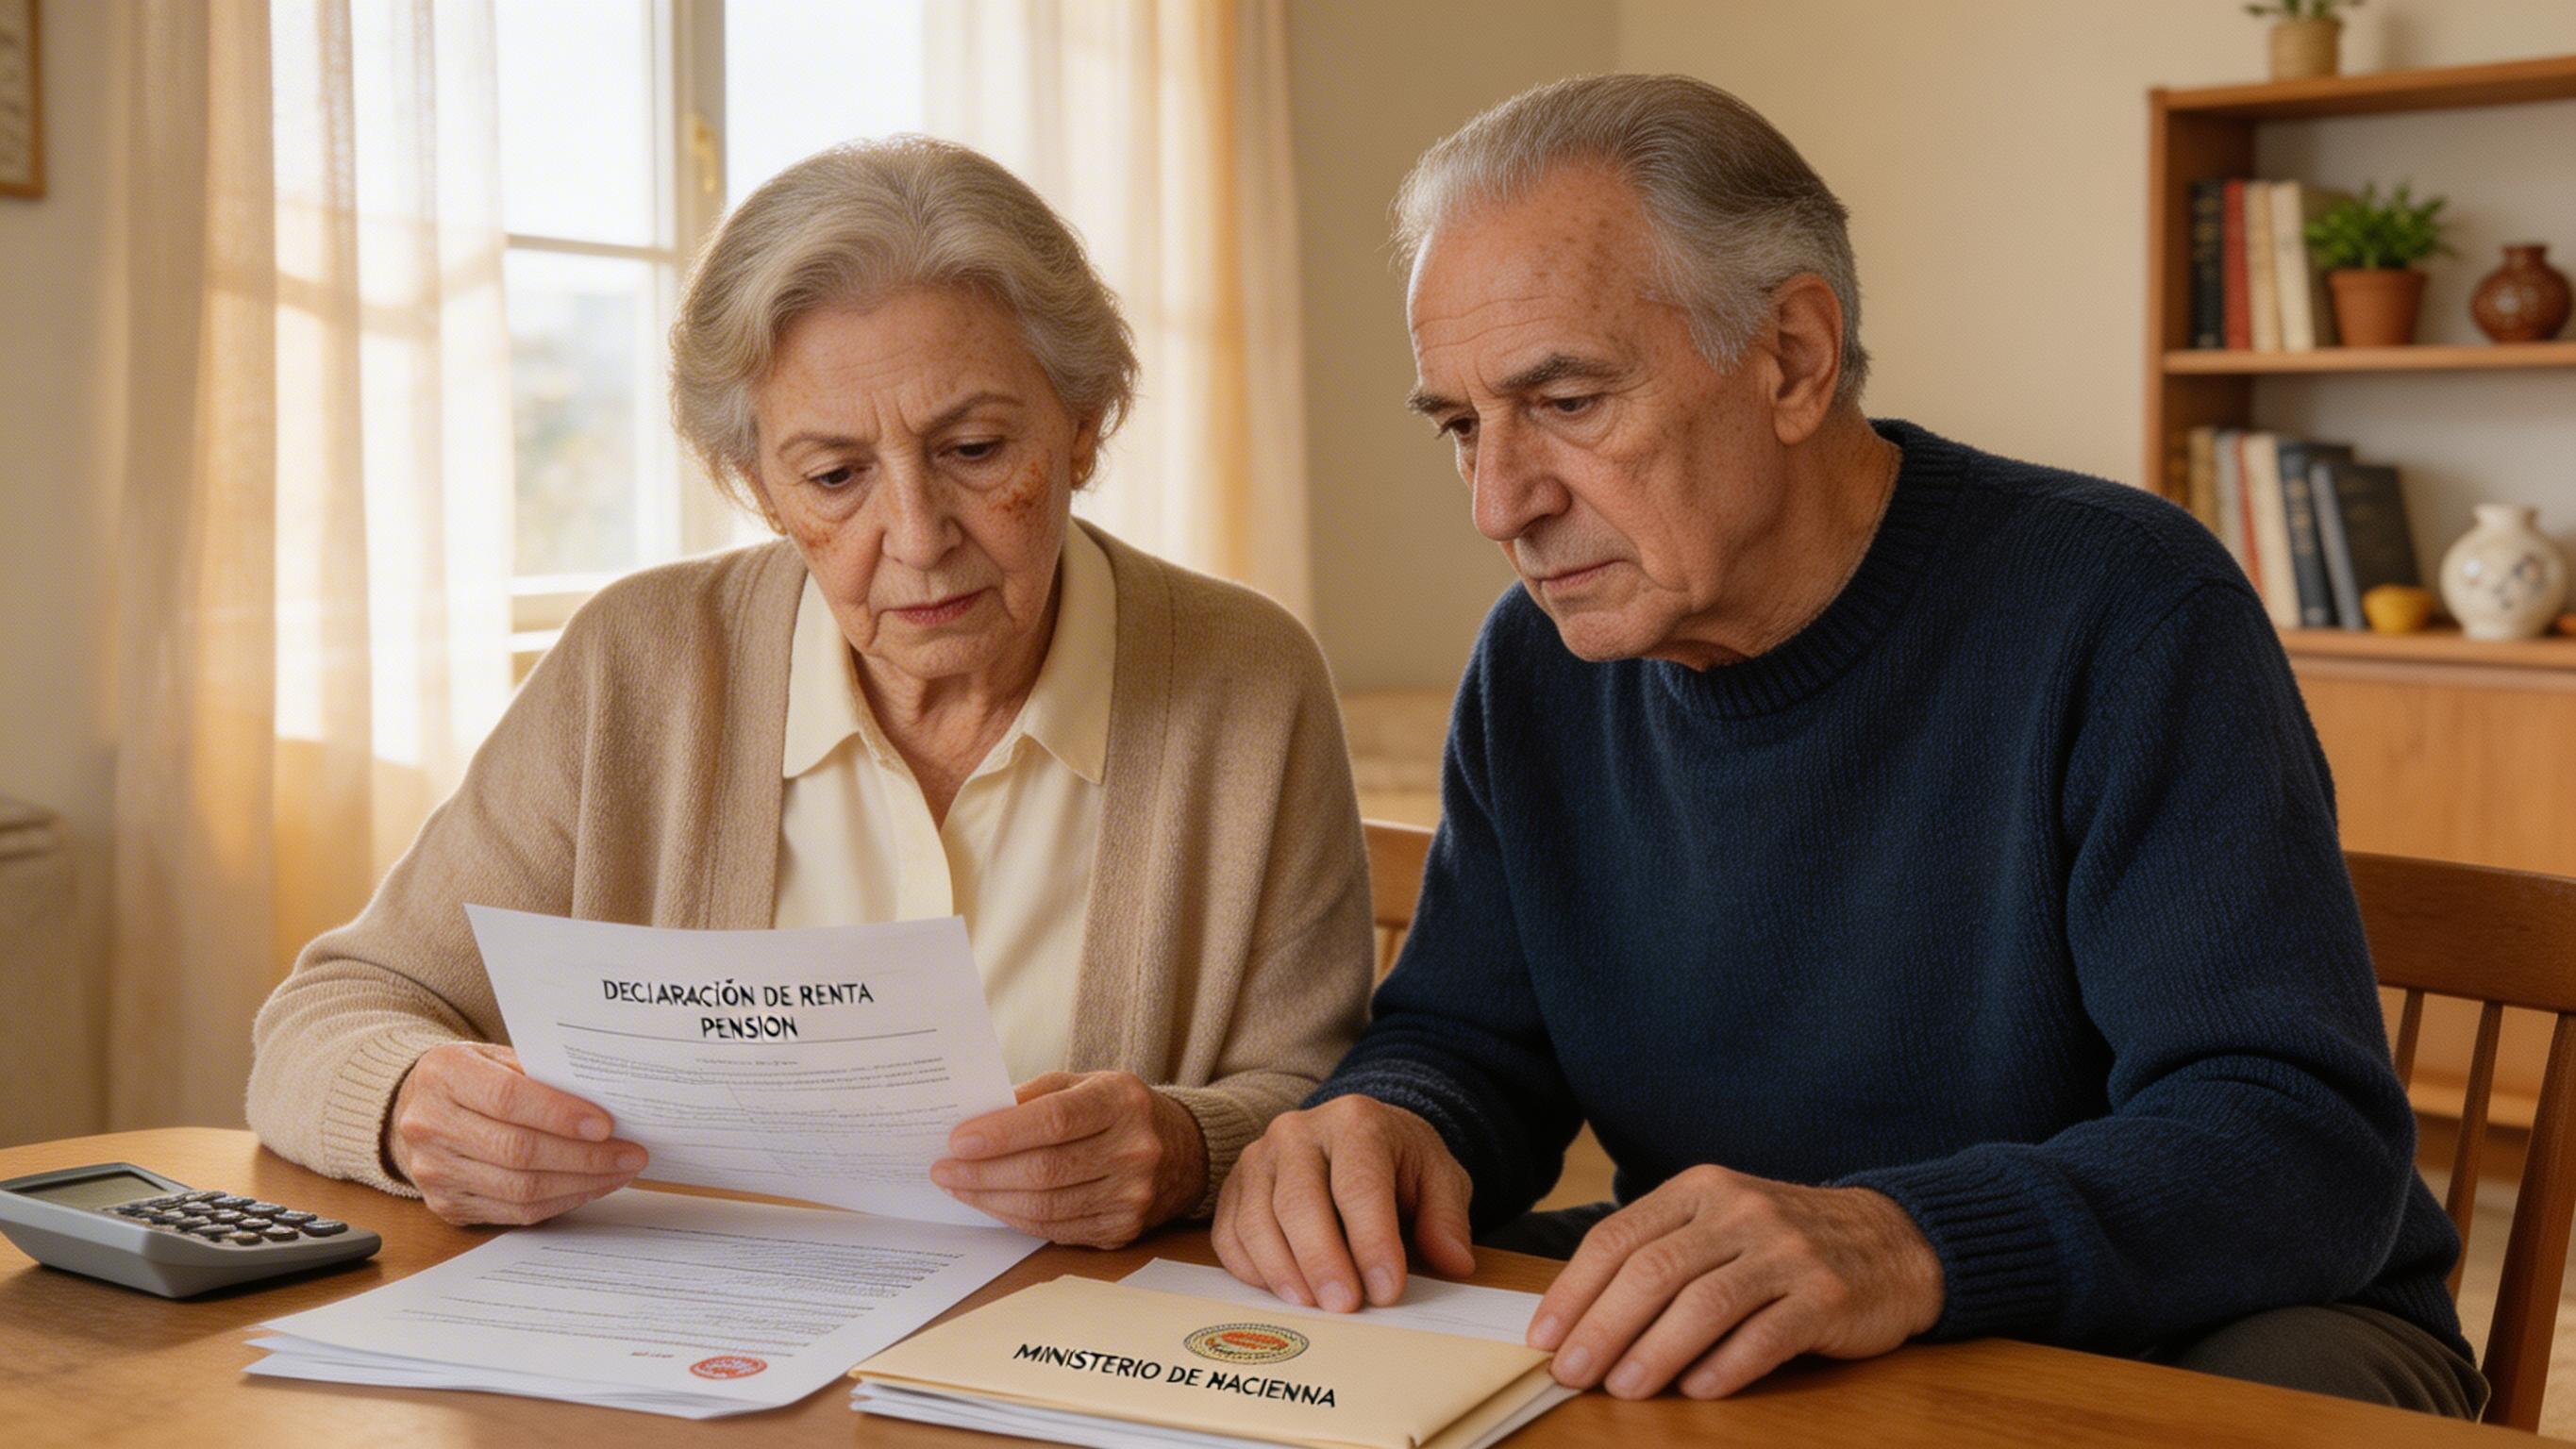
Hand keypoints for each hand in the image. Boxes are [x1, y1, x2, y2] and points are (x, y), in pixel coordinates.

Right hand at [384, 1042, 646, 1225]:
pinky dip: (560, 1201)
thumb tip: (605, 1101)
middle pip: (517, 1151)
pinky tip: (590, 1187)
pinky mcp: (445, 1205)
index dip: (560, 1115)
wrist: (417, 1108)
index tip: (606, 1125)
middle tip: (630, 1153)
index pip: (507, 1099)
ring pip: (519, 1189)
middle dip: (584, 1157)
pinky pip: (514, 1212)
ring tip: (620, 1172)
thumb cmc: (474, 1077)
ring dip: (580, 1184)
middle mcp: (429, 1125)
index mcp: (443, 1075)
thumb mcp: (497, 1056)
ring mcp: (433, 1171)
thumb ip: (540, 1073)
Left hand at [932, 1071, 1206, 1247]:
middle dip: (984, 1173)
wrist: (1182, 1152)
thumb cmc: (1117, 1111)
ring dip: (992, 1200)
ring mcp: (1132, 1196)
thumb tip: (977, 1119)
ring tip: (958, 1186)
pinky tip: (993, 1203)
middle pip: (1045, 1171)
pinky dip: (1016, 1219)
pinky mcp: (1123, 1230)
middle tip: (944, 1168)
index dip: (1002, 1134)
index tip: (957, 1140)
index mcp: (1122, 1102)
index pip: (1054, 1121)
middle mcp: (1134, 1150)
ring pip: (1046, 1208)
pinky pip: (1056, 1230)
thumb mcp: (1084, 1084)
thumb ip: (1034, 1096)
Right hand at [1211, 1095, 1475, 1313]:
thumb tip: (1453, 1262)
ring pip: (1256, 1220)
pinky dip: (1251, 1270)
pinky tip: (1283, 1292)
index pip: (1358, 1185)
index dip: (1371, 1242)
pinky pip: (1229, 1234)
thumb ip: (1447, 1218)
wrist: (1357, 1136)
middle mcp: (1298, 1130)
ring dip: (1284, 1272)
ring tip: (1314, 1306)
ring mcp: (1259, 1157)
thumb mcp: (1438, 1178)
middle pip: (1298, 1202)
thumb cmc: (1398, 1162)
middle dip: (1322, 1262)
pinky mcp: (1234, 1186)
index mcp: (1355, 1121)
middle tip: (1345, 1306)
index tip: (1385, 1290)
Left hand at [1529, 1164, 1943, 1399]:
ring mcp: (1785, 1251)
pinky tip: (1696, 1391)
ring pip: (1703, 1305)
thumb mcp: (1719, 1224)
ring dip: (1654, 1353)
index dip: (1574, 1292)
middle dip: (1602, 1328)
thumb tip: (1580, 1319)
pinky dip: (1724, 1367)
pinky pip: (1765, 1335)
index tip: (1543, 1338)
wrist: (1891, 1240)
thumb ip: (1659, 1255)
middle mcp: (1739, 1212)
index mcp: (1700, 1191)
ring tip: (1622, 1389)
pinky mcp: (1826, 1295)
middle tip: (1571, 1373)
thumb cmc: (1783, 1242)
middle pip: (1653, 1272)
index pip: (1618, 1238)